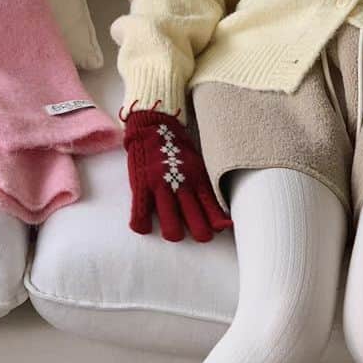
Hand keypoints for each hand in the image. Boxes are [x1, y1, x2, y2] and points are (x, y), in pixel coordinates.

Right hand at [120, 100, 233, 241]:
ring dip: (173, 234)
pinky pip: (141, 215)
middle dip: (200, 234)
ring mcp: (161, 186)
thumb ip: (205, 188)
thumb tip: (221, 214)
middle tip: (199, 236)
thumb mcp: (197, 166)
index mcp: (198, 180)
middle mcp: (182, 185)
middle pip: (195, 222)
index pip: (212, 209)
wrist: (153, 126)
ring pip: (170, 224)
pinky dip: (142, 225)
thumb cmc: (177, 150)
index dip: (217, 225)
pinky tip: (143, 227)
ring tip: (173, 234)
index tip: (218, 231)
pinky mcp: (142, 185)